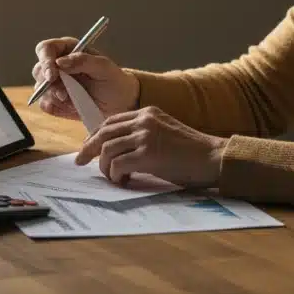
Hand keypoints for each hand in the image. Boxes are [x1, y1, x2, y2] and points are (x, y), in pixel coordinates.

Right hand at [31, 37, 139, 120]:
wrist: (119, 103)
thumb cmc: (113, 80)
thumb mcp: (104, 67)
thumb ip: (83, 61)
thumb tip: (60, 62)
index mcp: (67, 49)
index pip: (46, 49)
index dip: (45, 60)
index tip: (52, 74)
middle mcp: (57, 65)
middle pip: (38, 70)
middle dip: (49, 84)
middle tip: (63, 94)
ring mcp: (54, 84)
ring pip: (40, 89)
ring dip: (55, 97)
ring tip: (75, 100)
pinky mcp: (54, 101)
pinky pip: (46, 105)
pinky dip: (57, 108)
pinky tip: (73, 107)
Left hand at [74, 106, 228, 188]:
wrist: (213, 158)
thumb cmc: (192, 152)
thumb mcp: (165, 133)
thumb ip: (144, 135)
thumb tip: (118, 151)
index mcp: (148, 113)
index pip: (112, 120)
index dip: (96, 134)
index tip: (88, 147)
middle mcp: (144, 120)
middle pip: (104, 132)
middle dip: (89, 148)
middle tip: (80, 161)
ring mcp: (145, 136)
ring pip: (107, 150)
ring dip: (105, 167)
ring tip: (113, 177)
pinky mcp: (148, 154)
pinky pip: (118, 165)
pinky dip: (116, 175)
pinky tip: (125, 181)